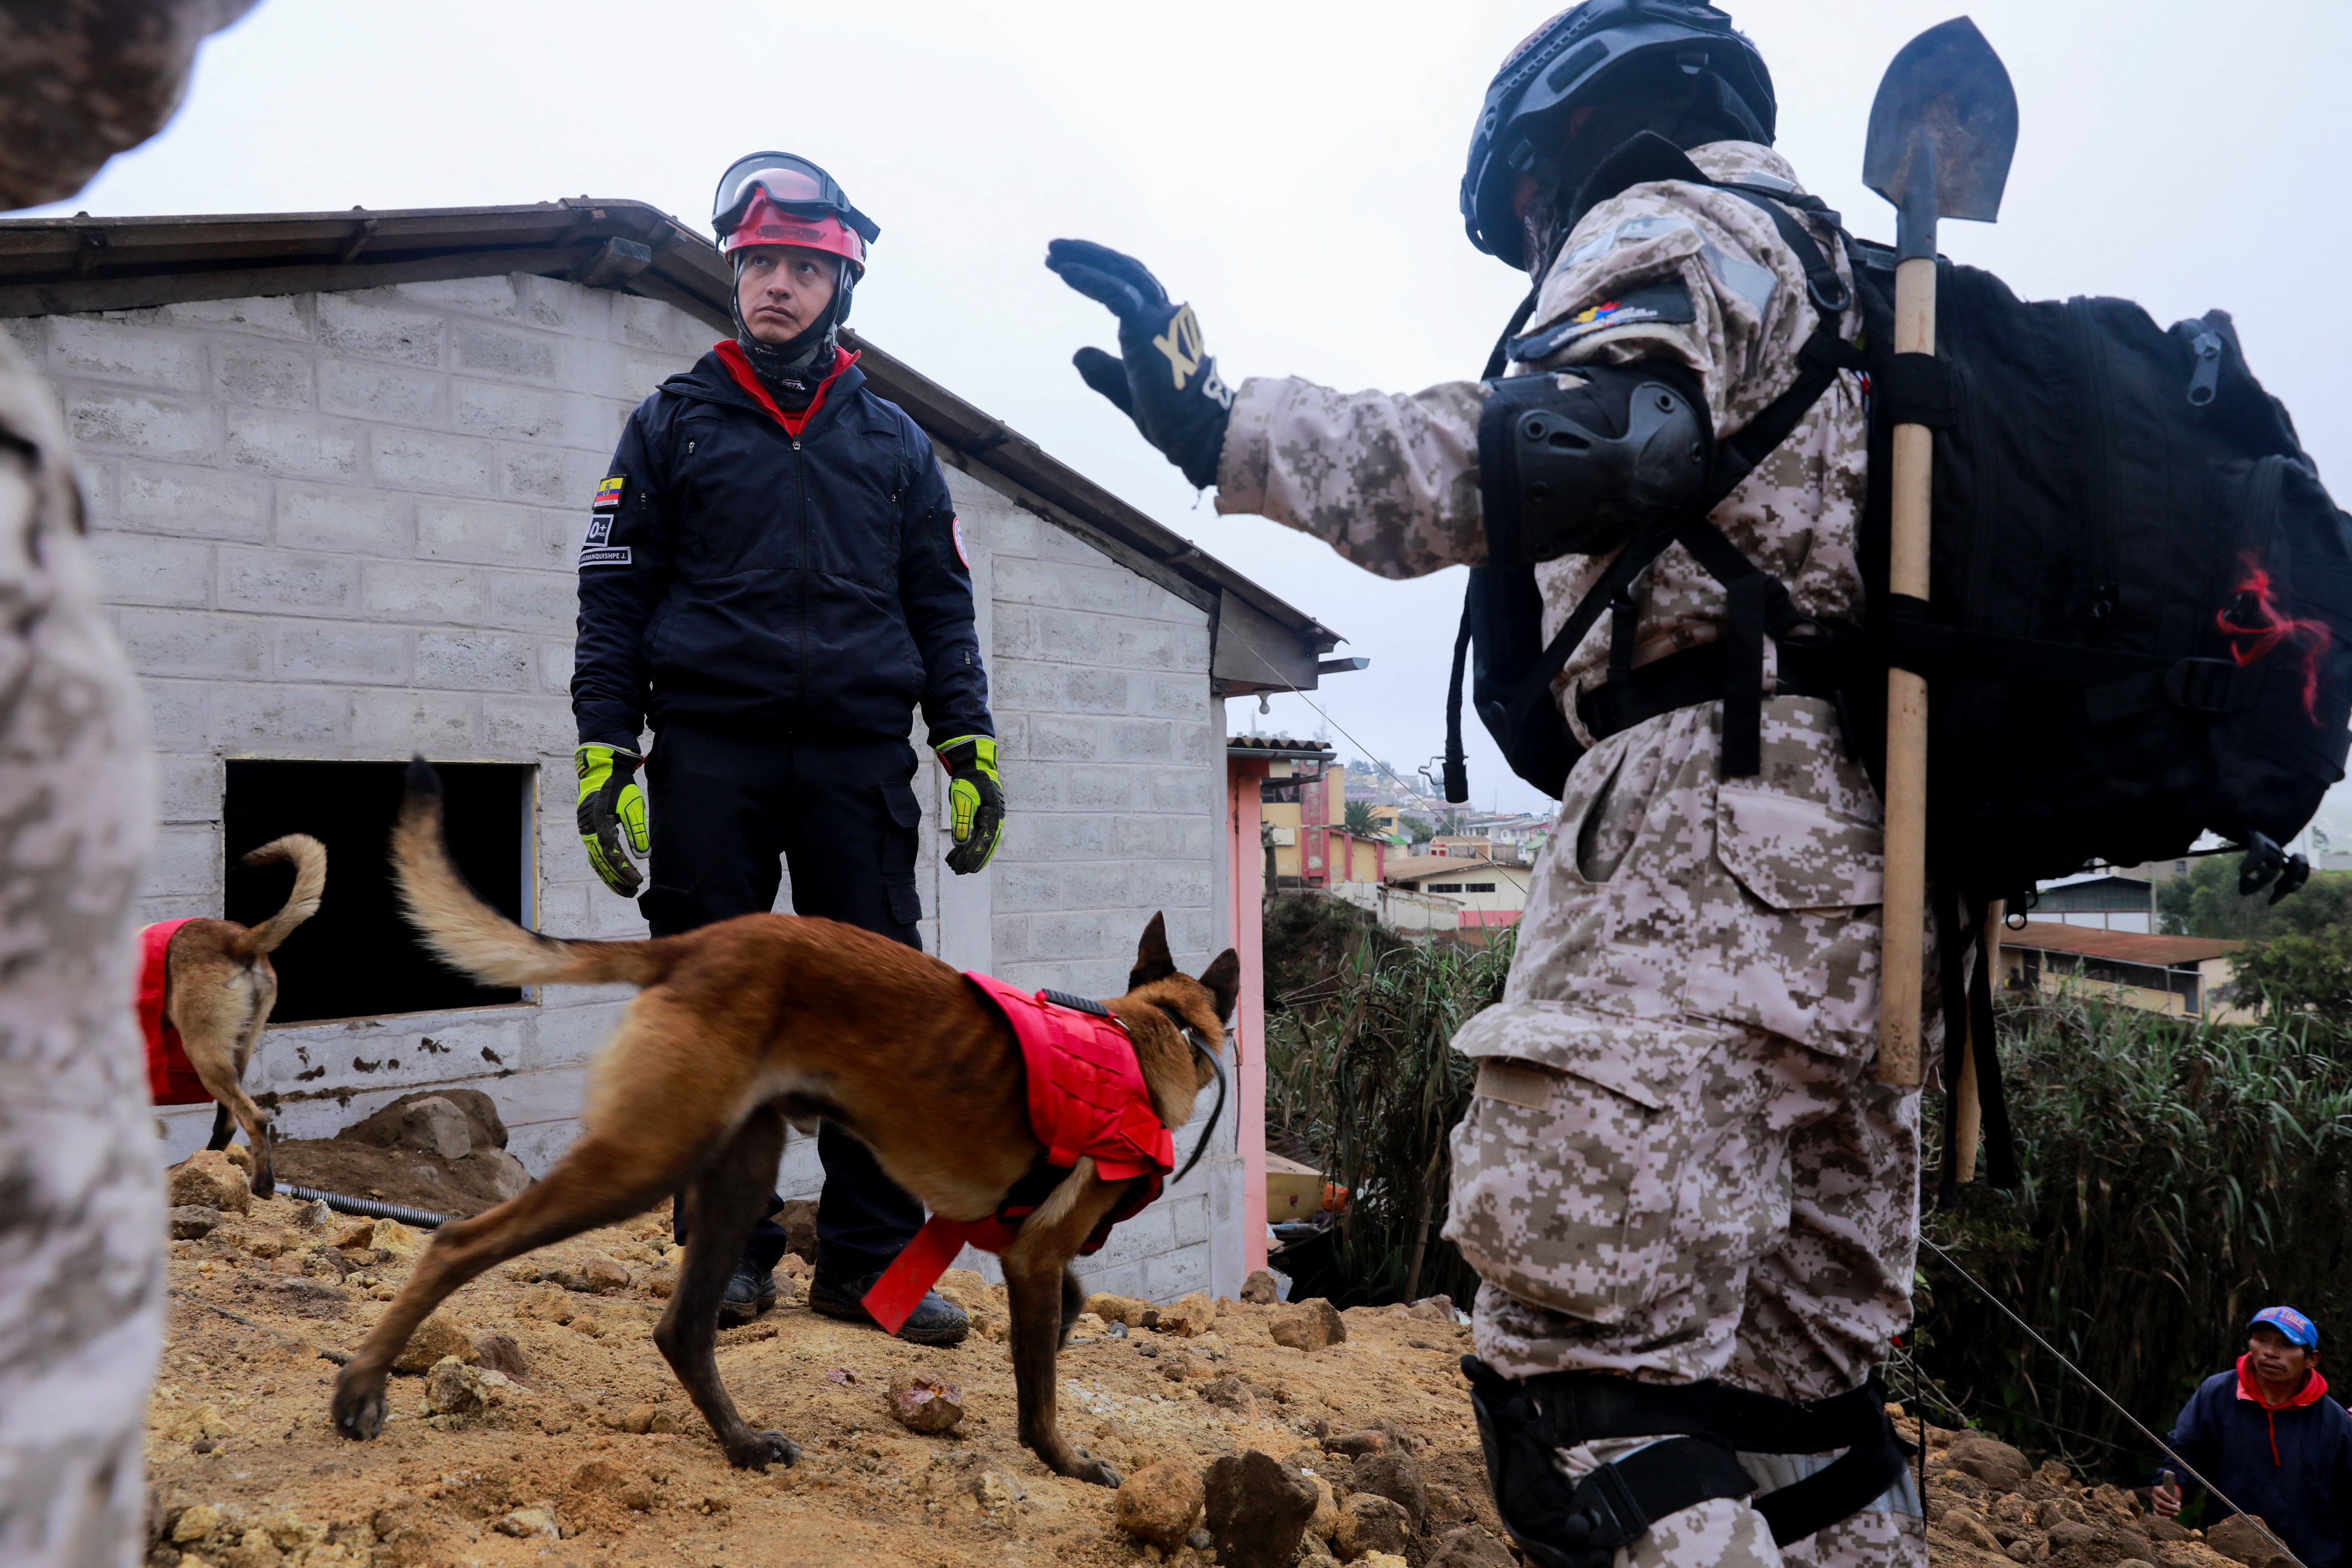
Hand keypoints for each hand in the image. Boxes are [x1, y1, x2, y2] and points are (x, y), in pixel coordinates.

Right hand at [574, 743, 647, 896]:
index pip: (613, 857)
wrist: (602, 773)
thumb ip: (638, 831)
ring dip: (609, 877)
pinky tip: (613, 875)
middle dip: (618, 880)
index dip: (625, 871)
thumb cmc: (620, 788)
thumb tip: (643, 856)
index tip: (638, 881)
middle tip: (633, 893)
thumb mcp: (633, 807)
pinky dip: (603, 867)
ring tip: (624, 890)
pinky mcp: (587, 831)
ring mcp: (586, 833)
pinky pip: (594, 855)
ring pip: (596, 862)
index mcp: (601, 827)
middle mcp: (589, 832)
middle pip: (603, 864)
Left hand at [936, 735, 1003, 875]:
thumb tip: (961, 843)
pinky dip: (967, 845)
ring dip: (968, 855)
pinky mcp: (982, 817)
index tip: (968, 870)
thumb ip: (963, 821)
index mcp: (993, 816)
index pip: (985, 842)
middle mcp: (994, 819)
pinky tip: (957, 852)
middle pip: (985, 845)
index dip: (976, 857)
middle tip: (959, 872)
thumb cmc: (968, 781)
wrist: (973, 765)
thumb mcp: (963, 800)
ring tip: (954, 866)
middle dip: (972, 860)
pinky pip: (976, 835)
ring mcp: (989, 818)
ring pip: (980, 842)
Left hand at [1046, 238, 1234, 487]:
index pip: (1129, 287)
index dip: (1098, 273)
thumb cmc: (1169, 417)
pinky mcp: (1150, 326)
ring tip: (1052, 254)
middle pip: (1125, 271)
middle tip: (1053, 251)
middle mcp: (1165, 314)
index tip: (1064, 268)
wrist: (1194, 432)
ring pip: (1122, 273)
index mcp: (1160, 327)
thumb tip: (1078, 354)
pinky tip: (1064, 271)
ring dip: (1086, 258)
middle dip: (1089, 256)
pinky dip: (1090, 279)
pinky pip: (1117, 293)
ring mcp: (1160, 317)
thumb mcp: (1125, 389)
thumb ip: (1103, 371)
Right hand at [2153, 1483, 2181, 1518]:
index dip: (2168, 1498)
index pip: (2160, 1492)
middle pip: (2160, 1503)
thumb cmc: (2172, 1493)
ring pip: (2158, 1509)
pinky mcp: (2154, 1510)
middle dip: (2170, 1507)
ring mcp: (2153, 1503)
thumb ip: (2176, 1498)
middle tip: (2178, 1509)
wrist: (2168, 1495)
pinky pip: (2156, 1514)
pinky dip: (2163, 1517)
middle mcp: (2153, 1496)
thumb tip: (2178, 1504)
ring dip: (2168, 1512)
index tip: (2174, 1501)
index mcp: (2157, 1489)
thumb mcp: (2174, 1493)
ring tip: (2176, 1514)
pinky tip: (2169, 1518)